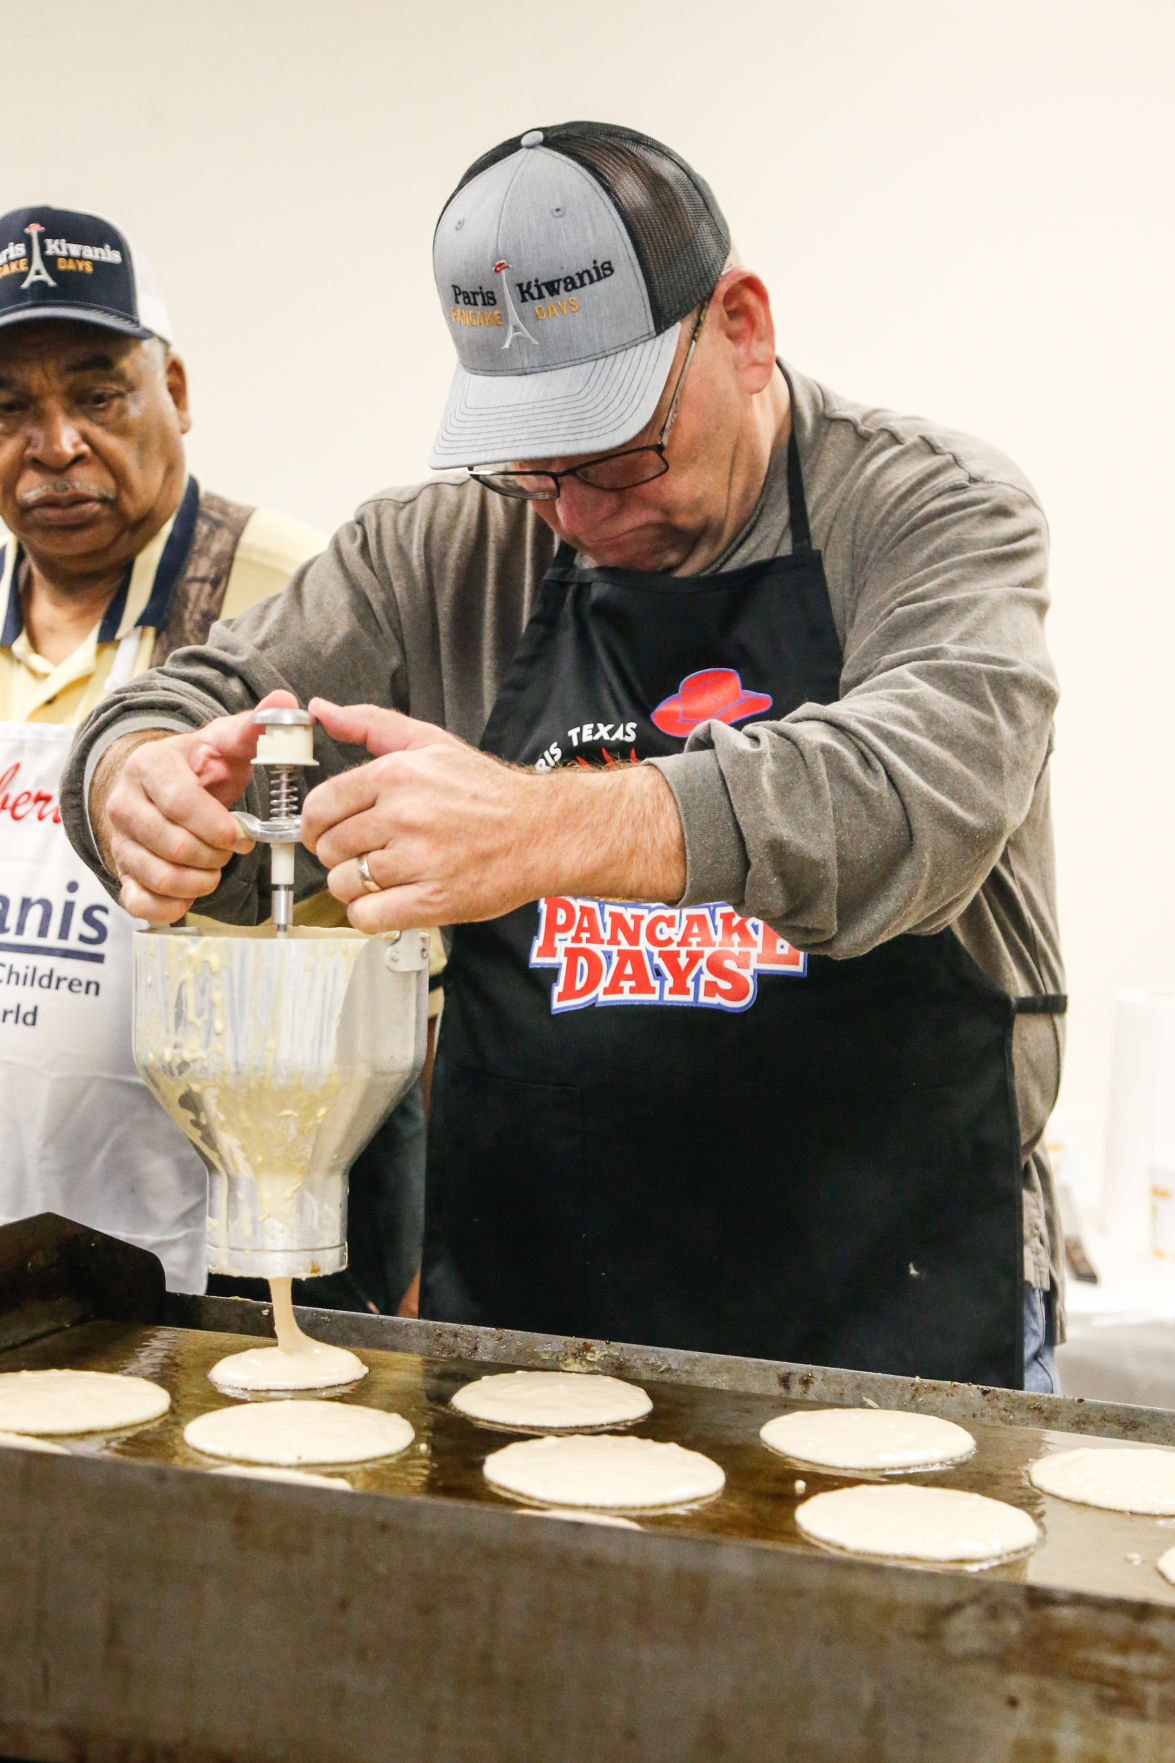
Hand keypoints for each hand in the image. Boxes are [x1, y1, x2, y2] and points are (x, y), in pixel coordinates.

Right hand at [93, 689, 298, 922]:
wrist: (157, 789)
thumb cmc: (199, 767)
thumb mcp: (224, 743)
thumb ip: (254, 727)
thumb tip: (285, 702)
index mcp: (149, 767)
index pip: (182, 804)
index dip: (220, 827)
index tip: (243, 835)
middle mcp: (124, 804)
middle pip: (174, 845)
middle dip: (216, 854)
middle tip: (231, 849)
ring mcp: (119, 841)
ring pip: (161, 877)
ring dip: (201, 880)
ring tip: (215, 865)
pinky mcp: (121, 873)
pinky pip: (141, 903)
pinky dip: (173, 905)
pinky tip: (192, 890)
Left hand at [302, 697, 686, 932]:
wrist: (542, 830)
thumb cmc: (486, 790)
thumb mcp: (429, 742)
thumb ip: (369, 724)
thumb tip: (321, 709)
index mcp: (396, 776)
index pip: (320, 806)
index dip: (315, 825)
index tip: (325, 833)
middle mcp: (404, 816)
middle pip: (329, 848)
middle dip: (338, 855)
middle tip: (361, 854)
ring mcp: (418, 861)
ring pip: (345, 884)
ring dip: (355, 885)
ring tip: (379, 877)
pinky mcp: (433, 900)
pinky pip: (369, 916)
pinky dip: (368, 914)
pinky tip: (387, 901)